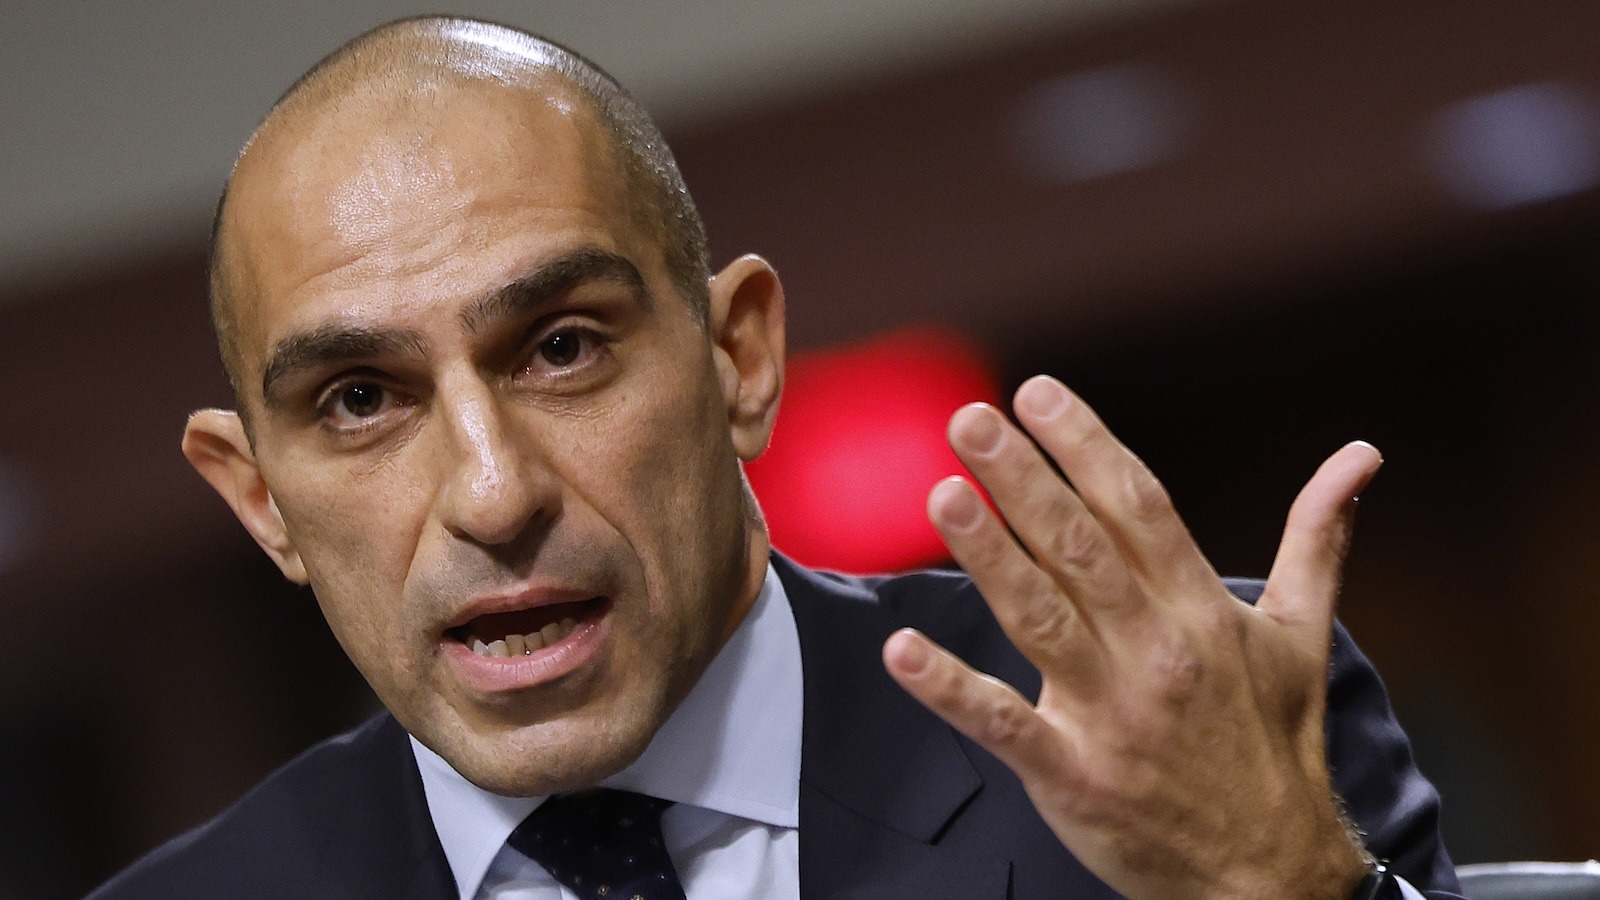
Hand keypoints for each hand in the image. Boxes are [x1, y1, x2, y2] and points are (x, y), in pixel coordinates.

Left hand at [882, 375, 1381, 899]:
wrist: (1271, 878)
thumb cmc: (1276, 746)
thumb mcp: (1303, 636)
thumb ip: (1318, 539)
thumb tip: (1360, 456)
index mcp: (1202, 611)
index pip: (1138, 507)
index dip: (1086, 445)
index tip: (1036, 391)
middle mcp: (1157, 651)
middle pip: (1081, 549)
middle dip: (1024, 479)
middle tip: (969, 419)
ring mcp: (1113, 714)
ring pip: (1039, 618)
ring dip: (989, 555)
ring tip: (942, 494)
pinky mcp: (1073, 774)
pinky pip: (1003, 724)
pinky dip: (950, 690)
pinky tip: (901, 651)